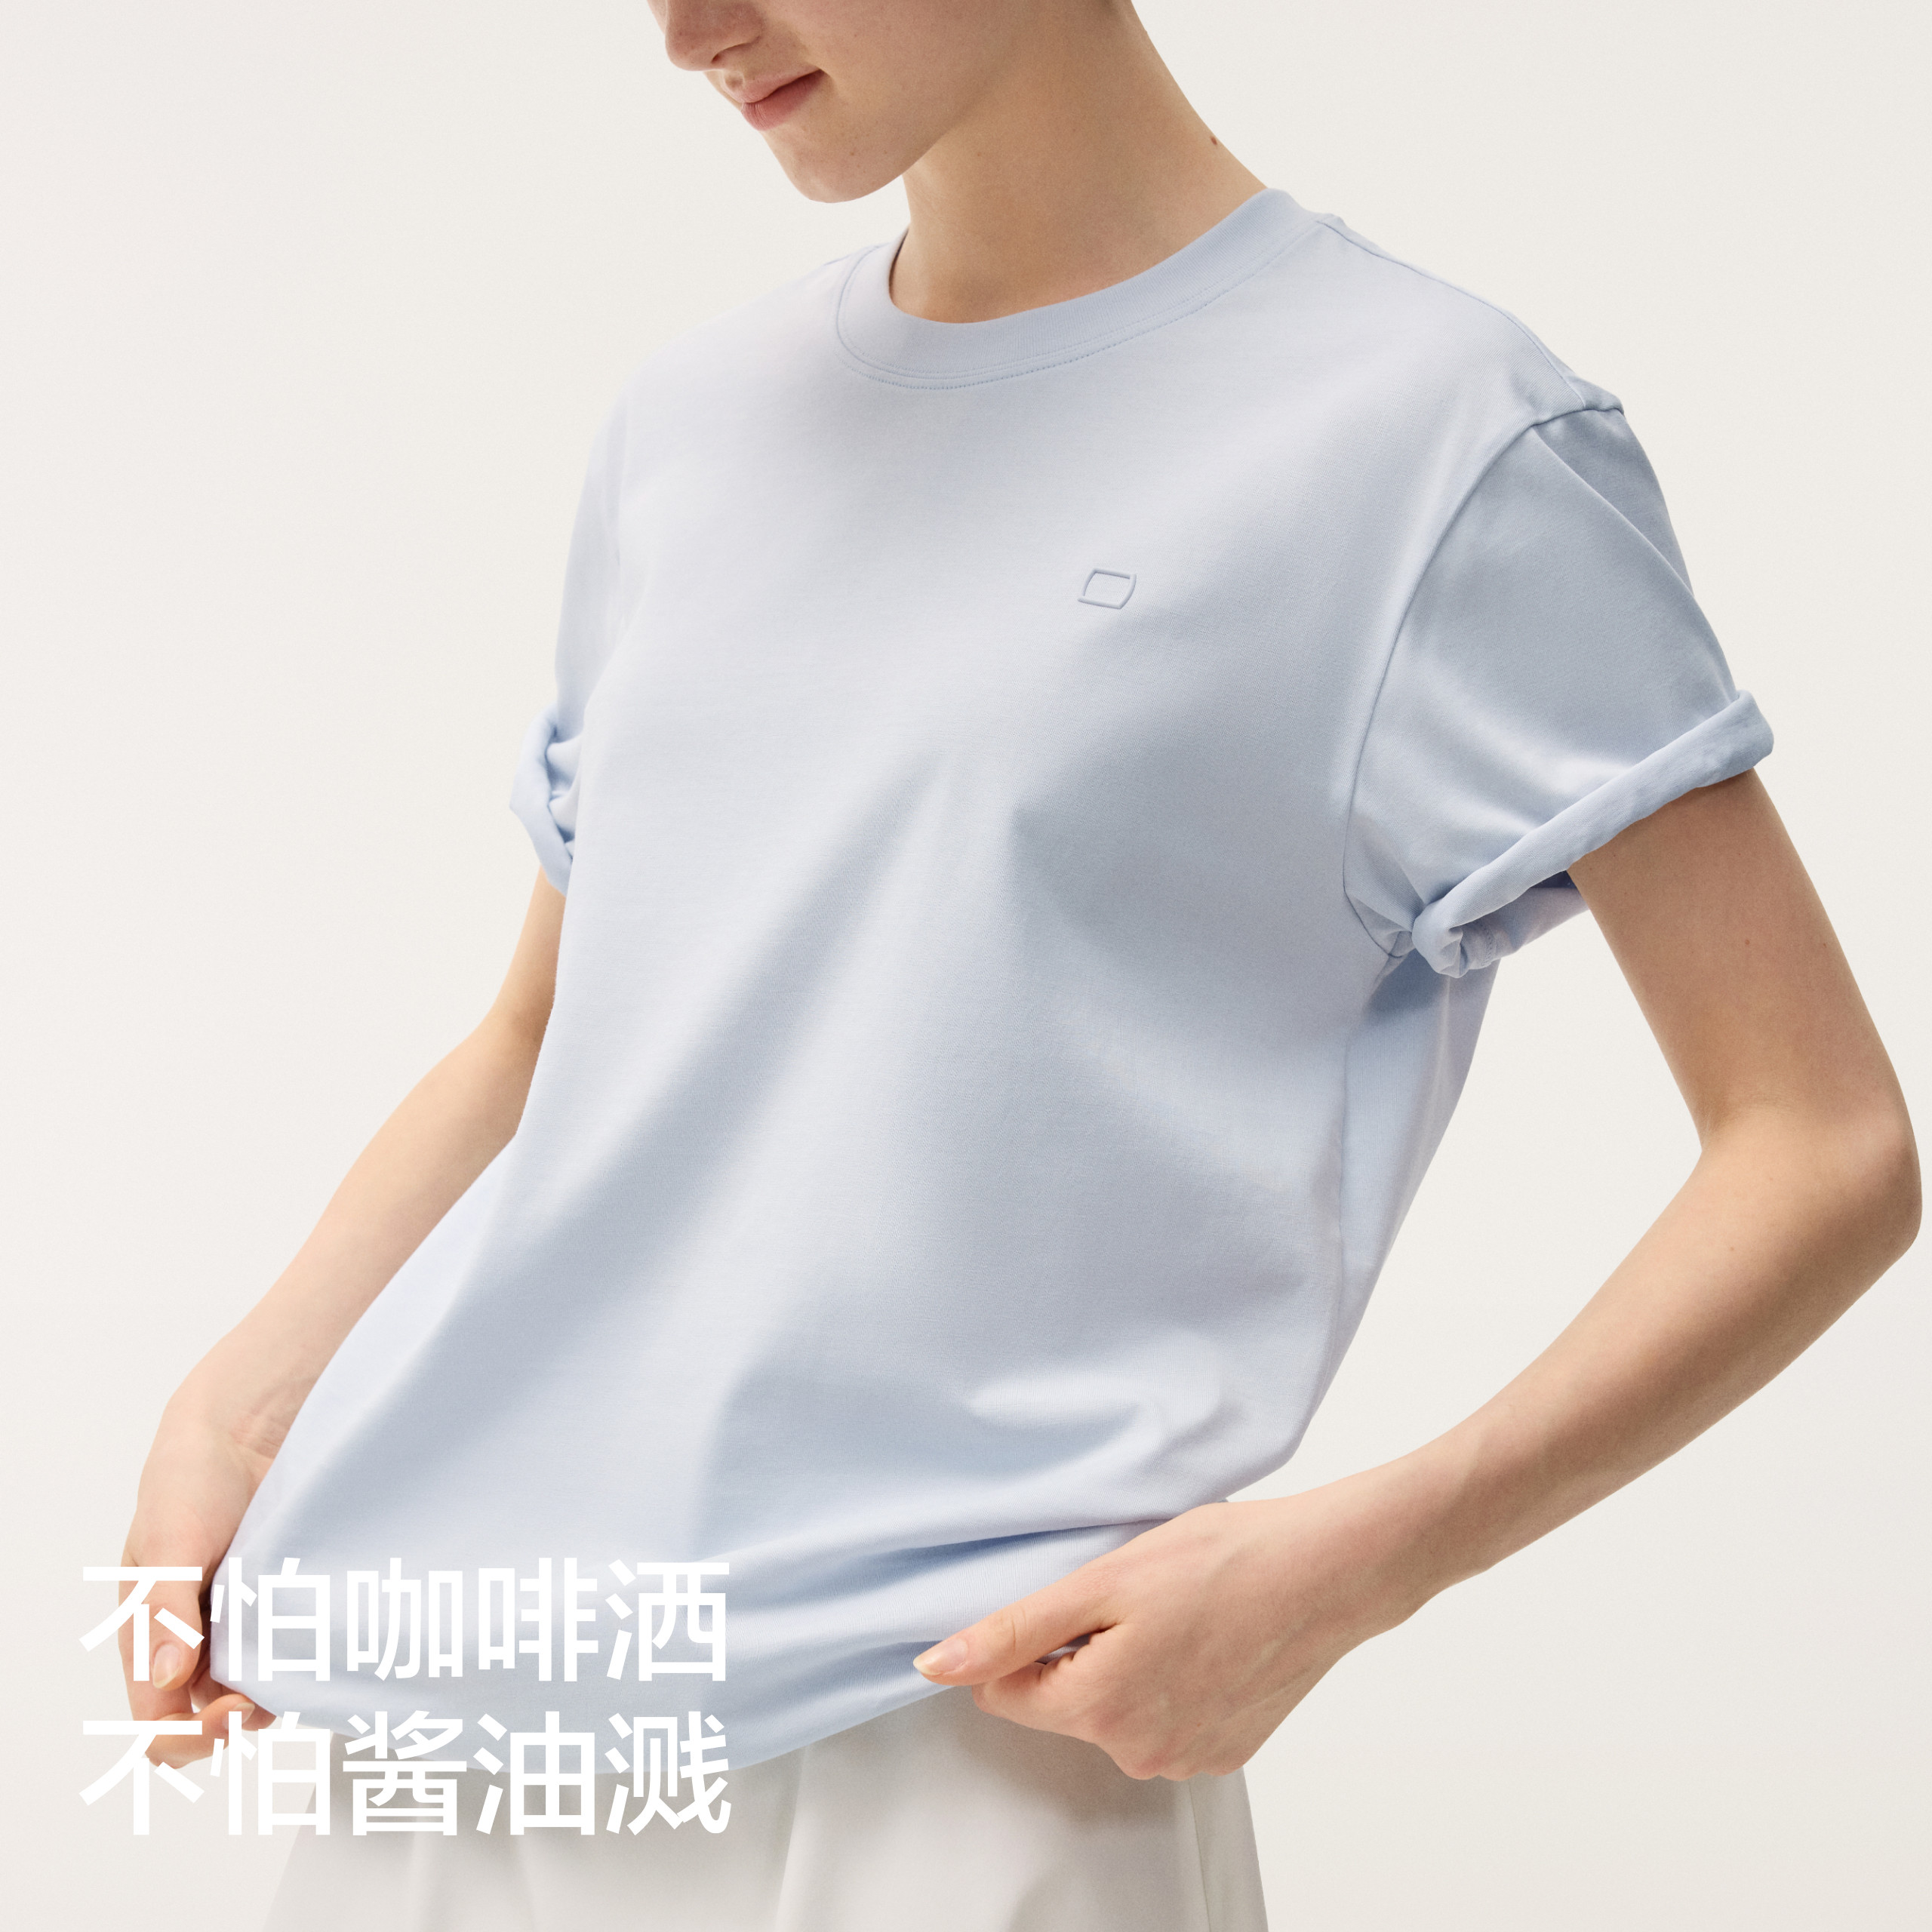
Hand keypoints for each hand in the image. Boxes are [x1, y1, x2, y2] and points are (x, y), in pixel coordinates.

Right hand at [119, 1412, 278, 1765]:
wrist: (245, 1432)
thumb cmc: (188, 1483)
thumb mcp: (169, 1544)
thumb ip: (164, 1611)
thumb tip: (167, 1679)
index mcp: (147, 1640)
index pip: (155, 1726)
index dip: (188, 1738)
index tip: (227, 1716)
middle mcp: (190, 1643)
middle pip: (207, 1721)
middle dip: (235, 1724)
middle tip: (265, 1698)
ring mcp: (236, 1626)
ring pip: (251, 1692)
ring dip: (271, 1695)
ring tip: (295, 1670)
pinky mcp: (276, 1604)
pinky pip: (285, 1651)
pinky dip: (297, 1659)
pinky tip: (315, 1645)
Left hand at [911, 1460, 1449, 1779]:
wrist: (1331, 1569)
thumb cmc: (1223, 1558)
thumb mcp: (1103, 1579)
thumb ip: (1015, 1631)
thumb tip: (934, 1667)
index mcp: (1100, 1710)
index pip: (1003, 1692)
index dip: (1024, 1639)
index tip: (1068, 1597)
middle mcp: (1140, 1754)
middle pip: (1062, 1703)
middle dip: (1078, 1650)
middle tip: (1130, 1595)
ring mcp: (1189, 1759)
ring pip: (1116, 1711)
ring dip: (1126, 1664)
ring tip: (1174, 1610)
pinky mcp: (1228, 1750)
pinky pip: (1166, 1720)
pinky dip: (1172, 1681)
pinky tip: (1205, 1635)